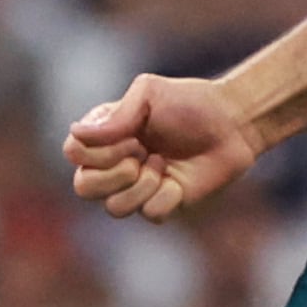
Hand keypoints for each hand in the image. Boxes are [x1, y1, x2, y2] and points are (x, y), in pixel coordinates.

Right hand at [65, 73, 260, 221]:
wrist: (232, 123)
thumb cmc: (189, 102)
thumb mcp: (149, 93)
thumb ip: (116, 115)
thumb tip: (77, 133)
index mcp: (105, 136)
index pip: (74, 152)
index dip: (97, 151)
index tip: (131, 136)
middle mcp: (115, 164)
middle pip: (83, 187)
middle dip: (113, 173)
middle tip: (142, 153)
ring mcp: (137, 187)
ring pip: (113, 208)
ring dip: (140, 186)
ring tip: (161, 165)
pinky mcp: (162, 204)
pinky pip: (150, 213)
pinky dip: (165, 196)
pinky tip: (178, 181)